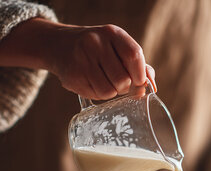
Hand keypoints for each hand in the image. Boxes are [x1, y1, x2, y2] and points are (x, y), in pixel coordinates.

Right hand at [0, 18, 154, 99]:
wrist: (61, 45)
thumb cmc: (99, 50)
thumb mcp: (118, 47)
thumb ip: (138, 64)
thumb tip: (149, 85)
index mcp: (112, 33)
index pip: (134, 55)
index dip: (140, 74)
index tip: (139, 81)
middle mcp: (95, 44)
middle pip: (123, 79)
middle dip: (125, 86)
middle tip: (119, 82)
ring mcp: (82, 60)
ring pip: (110, 91)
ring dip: (113, 92)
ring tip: (106, 82)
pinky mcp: (73, 76)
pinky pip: (96, 95)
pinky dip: (100, 94)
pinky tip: (93, 83)